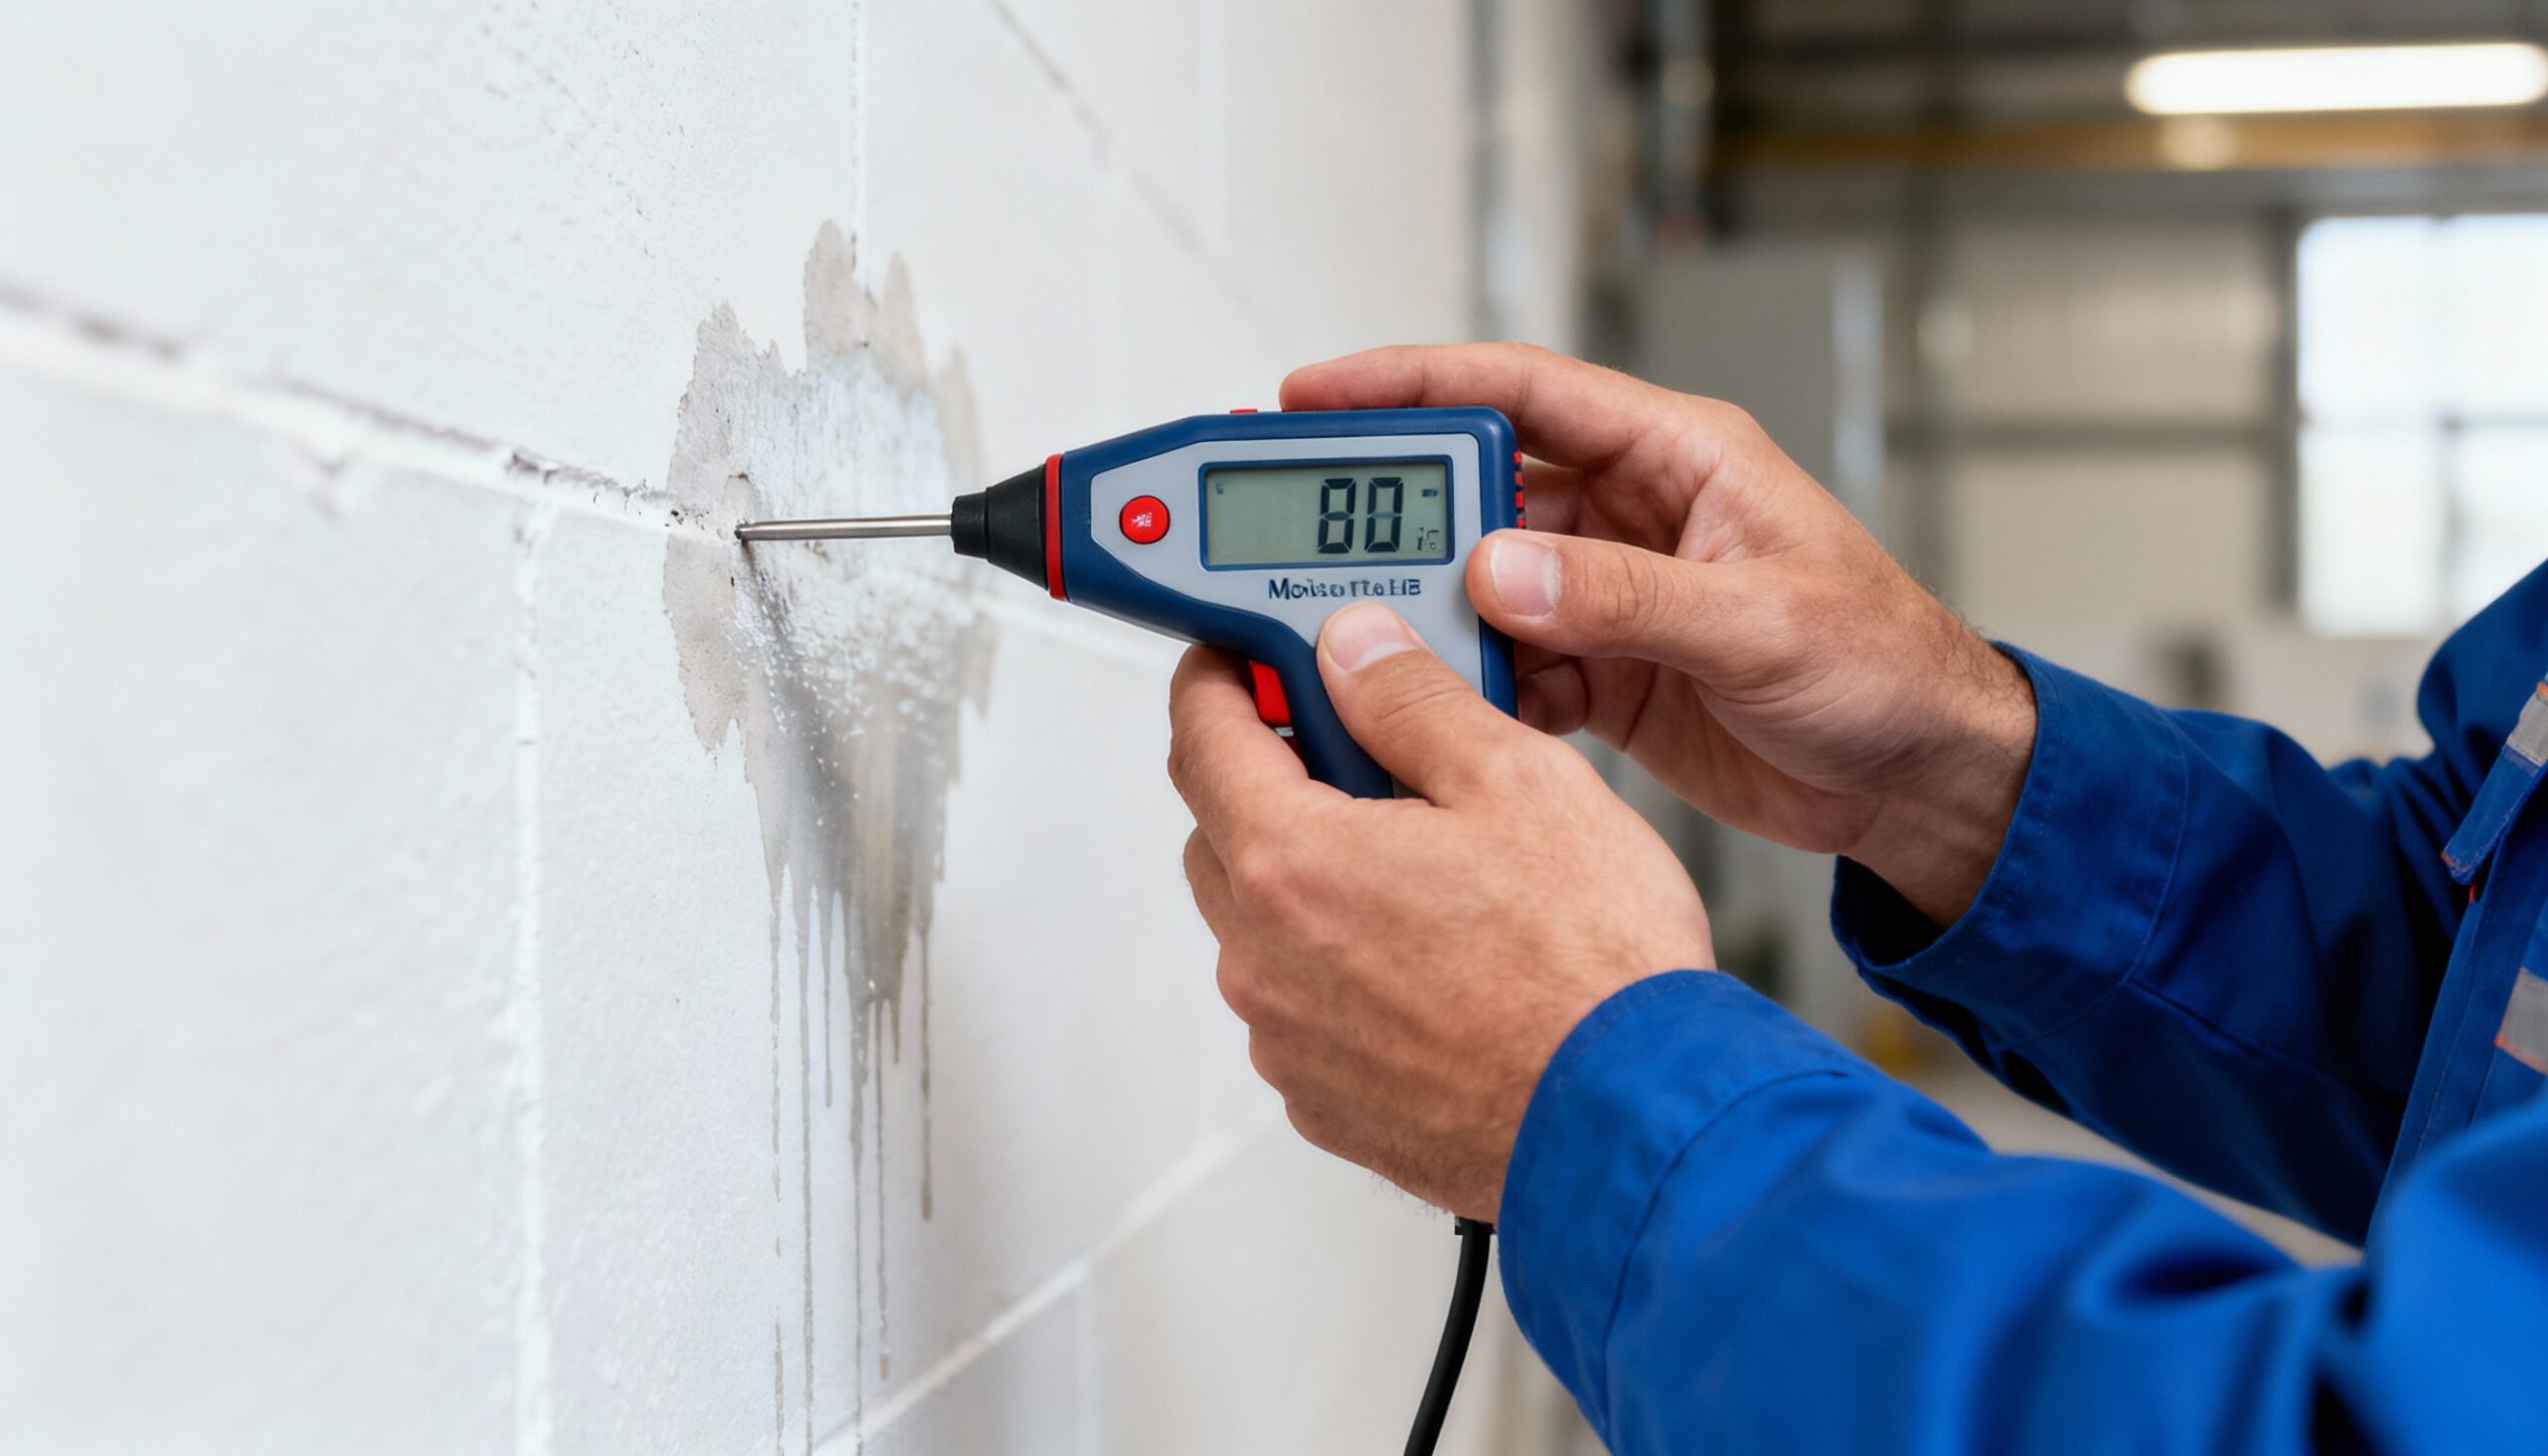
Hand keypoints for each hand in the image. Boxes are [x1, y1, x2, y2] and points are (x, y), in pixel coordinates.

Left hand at [1168, 604, 1712, 1219]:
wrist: (1632, 1129)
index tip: (1242, 656)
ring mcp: (1289, 1041)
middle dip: (1274, 778)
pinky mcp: (1326, 1102)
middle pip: (1221, 830)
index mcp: (1290, 862)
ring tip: (1429, 871)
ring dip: (1313, 880)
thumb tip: (1352, 652)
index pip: (1201, 735)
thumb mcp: (1517, 780)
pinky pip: (1303, 1007)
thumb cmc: (1590, 972)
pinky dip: (1341, 969)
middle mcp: (1264, 959)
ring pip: (1262, 925)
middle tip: (1368, 756)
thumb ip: (1413, 701)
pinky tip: (1436, 961)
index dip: (1219, 675)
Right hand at [1283, 345, 2035, 924]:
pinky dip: (1472, 692)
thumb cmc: (1885, 670)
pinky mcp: (1608, 672)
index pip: (1522, 393)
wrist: (1923, 782)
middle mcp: (1633, 513)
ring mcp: (1614, 595)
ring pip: (1482, 583)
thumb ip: (1626, 598)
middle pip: (1479, 485)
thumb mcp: (1760, 624)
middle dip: (1390, 507)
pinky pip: (1510, 667)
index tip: (1313, 393)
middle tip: (1295, 528)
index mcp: (1677, 457)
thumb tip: (1499, 569)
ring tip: (1357, 639)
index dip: (1411, 383)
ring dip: (1426, 613)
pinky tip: (1443, 713)